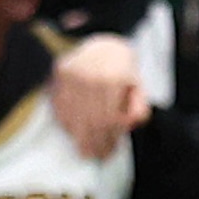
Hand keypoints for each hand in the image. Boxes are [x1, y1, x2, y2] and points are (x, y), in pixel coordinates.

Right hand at [48, 33, 150, 159]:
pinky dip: (65, 121)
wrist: (104, 42)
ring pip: (73, 113)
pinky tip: (72, 132)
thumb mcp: (139, 86)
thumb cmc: (124, 69)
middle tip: (96, 156)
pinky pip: (60, 103)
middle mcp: (90, 76)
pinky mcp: (59, 73)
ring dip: (78, 136)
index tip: (110, 152)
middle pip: (90, 119)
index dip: (109, 138)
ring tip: (84, 150)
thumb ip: (139, 108)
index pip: (109, 118)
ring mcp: (72, 74)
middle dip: (93, 142)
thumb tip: (127, 126)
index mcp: (113, 78)